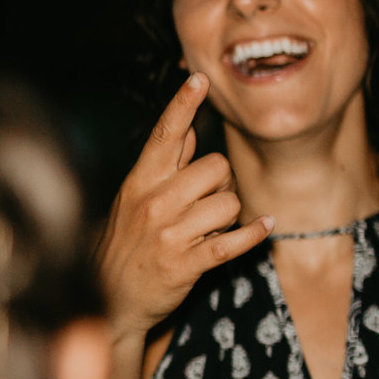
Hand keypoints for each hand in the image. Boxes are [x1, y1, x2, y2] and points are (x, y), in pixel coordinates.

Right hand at [100, 74, 272, 337]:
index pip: (164, 136)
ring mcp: (170, 234)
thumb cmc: (127, 244)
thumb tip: (189, 129)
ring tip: (207, 230)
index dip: (182, 105)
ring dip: (229, 216)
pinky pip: (234, 241)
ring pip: (229, 203)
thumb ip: (163, 166)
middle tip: (205, 202)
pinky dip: (254, 234)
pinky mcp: (187, 263)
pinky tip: (264, 228)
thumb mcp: (133, 200)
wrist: (113, 299)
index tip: (199, 78)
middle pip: (215, 167)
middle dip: (221, 183)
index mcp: (139, 182)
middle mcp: (153, 203)